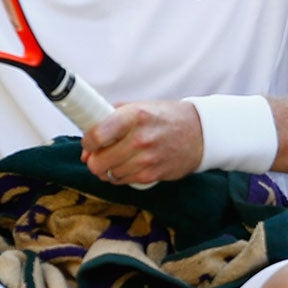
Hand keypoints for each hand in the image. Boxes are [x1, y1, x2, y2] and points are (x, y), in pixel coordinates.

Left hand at [82, 99, 204, 184]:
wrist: (199, 133)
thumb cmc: (166, 118)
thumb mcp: (140, 106)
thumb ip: (111, 118)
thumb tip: (88, 140)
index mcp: (134, 116)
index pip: (96, 136)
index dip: (87, 143)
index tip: (89, 143)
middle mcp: (140, 138)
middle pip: (99, 161)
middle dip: (94, 160)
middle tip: (98, 156)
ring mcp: (147, 159)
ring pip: (109, 174)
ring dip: (107, 170)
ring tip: (114, 160)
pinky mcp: (153, 174)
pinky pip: (124, 181)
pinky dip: (120, 176)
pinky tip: (127, 166)